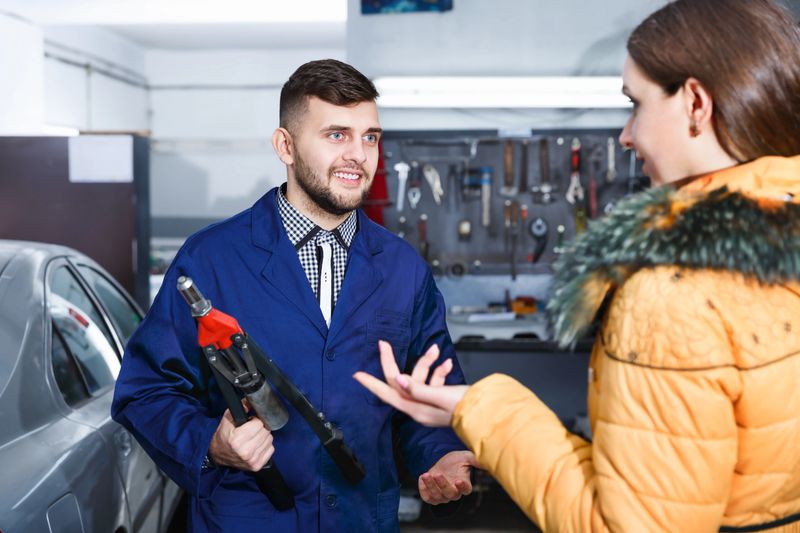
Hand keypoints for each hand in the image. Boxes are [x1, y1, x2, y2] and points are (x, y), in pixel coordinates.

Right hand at [208, 409, 274, 470]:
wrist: (217, 454)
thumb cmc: (223, 435)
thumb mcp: (228, 419)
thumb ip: (241, 407)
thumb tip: (253, 400)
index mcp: (237, 440)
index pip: (259, 424)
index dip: (256, 420)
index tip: (251, 421)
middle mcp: (245, 451)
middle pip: (266, 432)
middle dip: (261, 427)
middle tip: (253, 429)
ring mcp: (252, 460)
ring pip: (270, 440)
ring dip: (264, 436)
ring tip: (254, 437)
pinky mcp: (256, 466)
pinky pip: (271, 449)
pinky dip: (266, 446)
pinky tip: (257, 445)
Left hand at [354, 340, 468, 426]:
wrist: (487, 415)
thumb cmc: (467, 409)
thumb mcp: (441, 397)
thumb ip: (418, 388)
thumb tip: (398, 380)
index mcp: (416, 408)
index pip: (387, 393)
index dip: (371, 383)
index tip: (357, 374)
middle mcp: (419, 407)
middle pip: (400, 381)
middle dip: (396, 362)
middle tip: (384, 344)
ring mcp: (429, 403)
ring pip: (420, 377)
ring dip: (427, 362)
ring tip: (437, 350)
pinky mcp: (439, 399)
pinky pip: (433, 382)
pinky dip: (439, 370)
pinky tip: (447, 363)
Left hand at [419, 450, 478, 504]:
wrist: (442, 462)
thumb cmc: (456, 460)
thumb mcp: (465, 456)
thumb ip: (474, 459)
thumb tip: (483, 459)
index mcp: (464, 484)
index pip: (466, 490)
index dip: (463, 487)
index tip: (459, 480)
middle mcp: (454, 493)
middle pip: (450, 494)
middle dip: (443, 485)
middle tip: (438, 474)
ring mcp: (442, 496)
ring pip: (437, 497)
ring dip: (431, 486)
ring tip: (426, 474)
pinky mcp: (431, 496)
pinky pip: (427, 498)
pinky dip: (423, 489)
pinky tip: (422, 477)